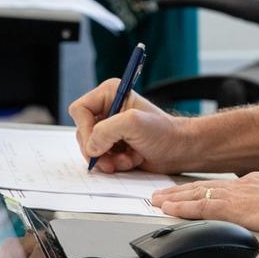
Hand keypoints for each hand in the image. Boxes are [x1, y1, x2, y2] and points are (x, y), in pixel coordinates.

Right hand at [70, 80, 193, 174]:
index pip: (80, 110)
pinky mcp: (113, 145)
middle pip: (82, 132)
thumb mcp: (134, 124)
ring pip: (90, 148)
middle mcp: (107, 109)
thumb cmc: (163, 132)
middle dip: (99, 150)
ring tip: (128, 159)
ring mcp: (109, 129)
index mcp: (109, 94)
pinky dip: (114, 164)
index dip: (85, 129)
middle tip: (115, 159)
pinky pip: (100, 158)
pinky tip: (131, 161)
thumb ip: (106, 131)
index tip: (98, 144)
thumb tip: (91, 147)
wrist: (179, 150)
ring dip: (108, 159)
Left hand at [151, 174, 258, 246]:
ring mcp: (239, 194)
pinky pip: (203, 207)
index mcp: (253, 182)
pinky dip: (184, 208)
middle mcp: (242, 184)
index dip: (196, 189)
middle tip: (159, 194)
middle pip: (202, 186)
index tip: (182, 191)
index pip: (217, 185)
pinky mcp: (237, 208)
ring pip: (197, 194)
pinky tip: (170, 209)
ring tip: (157, 200)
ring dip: (175, 197)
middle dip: (178, 190)